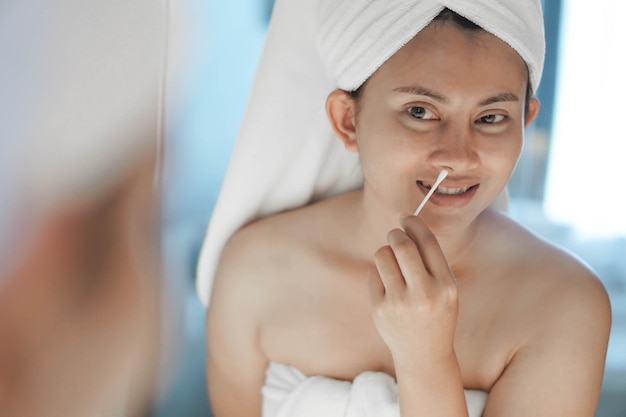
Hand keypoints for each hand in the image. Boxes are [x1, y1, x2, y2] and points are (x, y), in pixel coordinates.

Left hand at [368, 215, 458, 366]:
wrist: (424, 354)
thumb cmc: (436, 313)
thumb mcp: (446, 289)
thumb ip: (431, 260)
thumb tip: (408, 223)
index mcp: (446, 286)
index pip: (427, 243)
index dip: (414, 224)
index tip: (406, 217)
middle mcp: (423, 294)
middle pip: (401, 245)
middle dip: (396, 234)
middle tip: (395, 235)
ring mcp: (399, 303)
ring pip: (382, 255)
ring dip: (386, 252)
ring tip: (392, 264)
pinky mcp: (379, 309)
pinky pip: (373, 273)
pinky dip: (378, 273)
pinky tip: (388, 286)